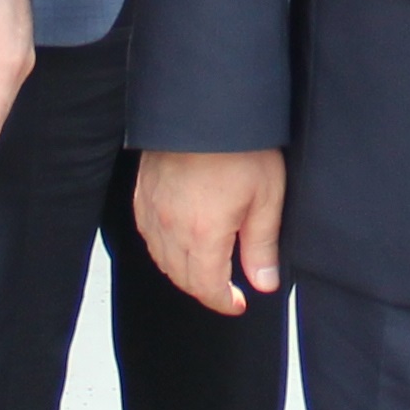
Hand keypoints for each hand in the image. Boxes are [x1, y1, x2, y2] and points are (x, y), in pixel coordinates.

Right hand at [137, 148, 284, 314]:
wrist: (206, 105)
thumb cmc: (242, 146)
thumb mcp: (266, 197)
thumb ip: (262, 245)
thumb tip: (264, 282)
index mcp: (202, 234)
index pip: (207, 286)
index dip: (222, 301)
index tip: (236, 304)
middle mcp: (170, 226)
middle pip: (181, 277)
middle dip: (204, 289)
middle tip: (225, 288)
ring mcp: (151, 208)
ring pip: (161, 258)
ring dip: (182, 270)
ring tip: (205, 266)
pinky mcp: (142, 192)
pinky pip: (147, 234)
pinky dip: (162, 247)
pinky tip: (178, 240)